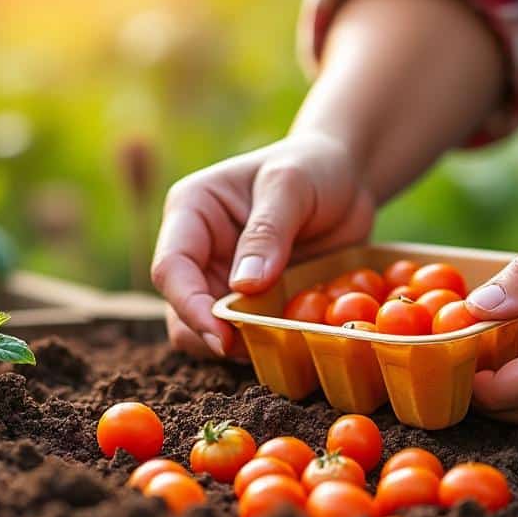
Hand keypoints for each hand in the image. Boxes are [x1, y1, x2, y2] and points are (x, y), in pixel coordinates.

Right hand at [151, 132, 375, 357]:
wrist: (346, 179)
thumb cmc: (314, 167)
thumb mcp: (291, 185)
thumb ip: (268, 230)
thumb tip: (243, 286)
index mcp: (191, 212)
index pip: (171, 268)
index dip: (190, 307)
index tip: (223, 338)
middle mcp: (198, 250)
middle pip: (181, 311)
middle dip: (213, 336)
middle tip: (259, 349)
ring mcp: (222, 279)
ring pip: (210, 332)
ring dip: (241, 347)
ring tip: (283, 342)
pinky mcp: (251, 302)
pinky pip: (248, 336)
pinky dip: (267, 344)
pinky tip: (297, 336)